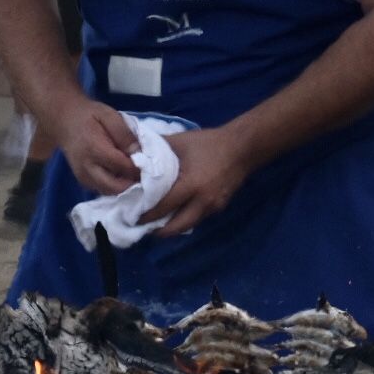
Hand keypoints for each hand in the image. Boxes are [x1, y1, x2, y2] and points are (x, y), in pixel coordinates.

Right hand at [54, 96, 140, 195]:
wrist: (64, 121)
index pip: (123, 166)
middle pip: (116, 187)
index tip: (154, 165)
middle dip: (134, 184)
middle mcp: (87, 168)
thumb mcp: (109, 116)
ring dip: (125, 188)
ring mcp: (83, 177)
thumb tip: (139, 153)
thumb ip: (124, 134)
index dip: (140, 168)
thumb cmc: (89, 115)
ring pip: (110, 192)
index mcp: (94, 149)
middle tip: (148, 175)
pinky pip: (103, 190)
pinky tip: (125, 177)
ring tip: (137, 176)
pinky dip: (116, 188)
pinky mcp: (83, 181)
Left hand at [143, 125, 257, 236]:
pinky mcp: (220, 207)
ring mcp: (213, 207)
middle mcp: (203, 201)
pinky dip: (185, 219)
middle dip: (159, 231)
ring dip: (173, 228)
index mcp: (191, 185)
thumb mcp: (180, 142)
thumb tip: (131, 155)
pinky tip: (176, 214)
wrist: (242, 147)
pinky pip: (198, 218)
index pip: (164, 207)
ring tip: (157, 224)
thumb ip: (155, 149)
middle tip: (144, 227)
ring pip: (188, 226)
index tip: (132, 217)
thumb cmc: (209, 143)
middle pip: (177, 227)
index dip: (146, 215)